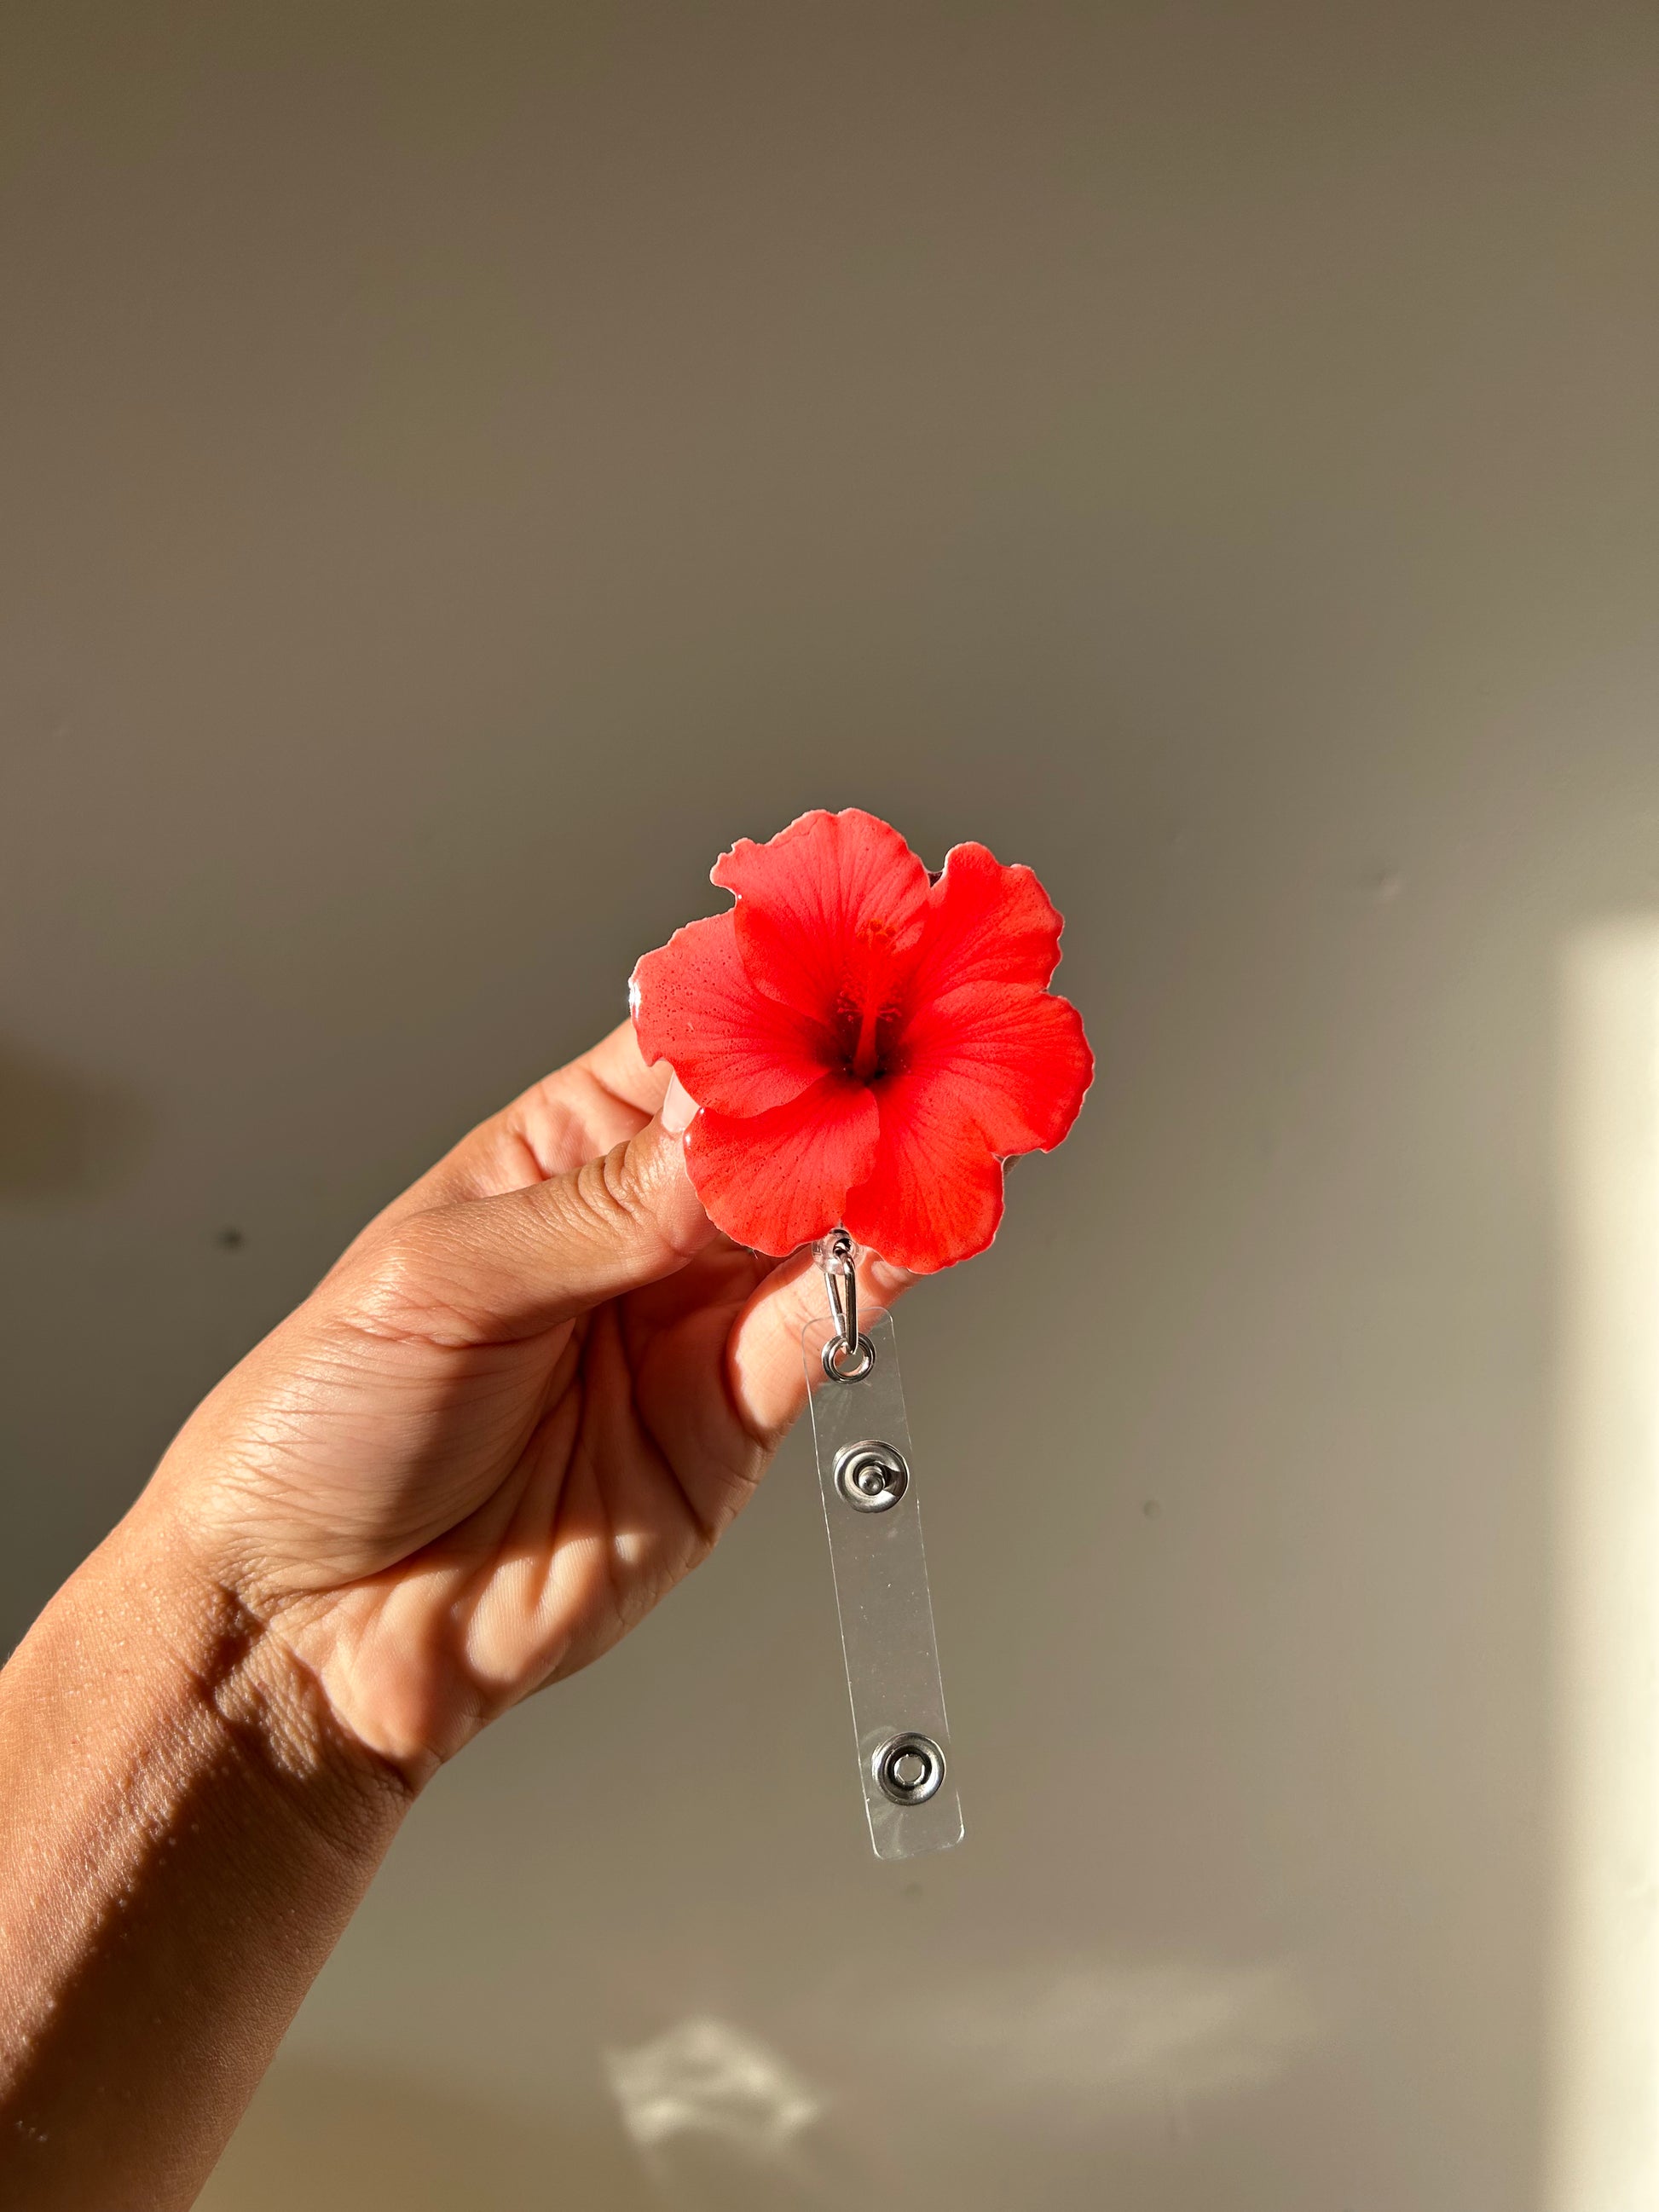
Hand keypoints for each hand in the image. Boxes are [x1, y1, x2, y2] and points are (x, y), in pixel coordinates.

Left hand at [146, 1021, 910, 1785]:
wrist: (314, 1632)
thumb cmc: (321, 1430)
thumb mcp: (441, 1283)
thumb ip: (604, 1212)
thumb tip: (731, 1136)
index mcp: (555, 1157)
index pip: (688, 1055)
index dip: (764, 1016)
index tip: (836, 981)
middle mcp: (638, 1232)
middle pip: (774, 1134)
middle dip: (846, 1088)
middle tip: (917, 1045)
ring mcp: (691, 1326)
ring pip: (818, 1227)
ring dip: (880, 1174)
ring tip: (932, 1124)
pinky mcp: (732, 1426)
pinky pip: (823, 1336)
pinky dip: (881, 1281)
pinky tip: (911, 1229)